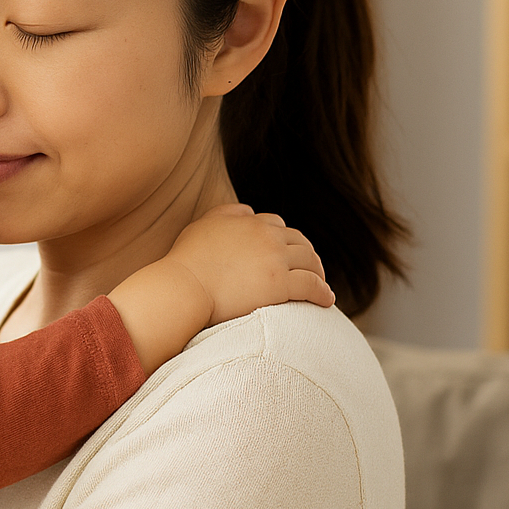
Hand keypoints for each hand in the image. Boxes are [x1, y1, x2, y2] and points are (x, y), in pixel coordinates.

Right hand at [166, 203, 333, 325]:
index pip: (278, 225)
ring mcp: (275, 260)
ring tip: (320, 285)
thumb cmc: (186, 261)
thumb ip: (226, 213)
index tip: (286, 253)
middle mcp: (267, 236)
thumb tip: (248, 209)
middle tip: (310, 270)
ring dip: (319, 272)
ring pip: (310, 262)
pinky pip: (311, 285)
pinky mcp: (280, 284)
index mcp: (250, 222)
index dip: (285, 240)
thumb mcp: (202, 225)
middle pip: (300, 242)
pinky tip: (326, 299)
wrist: (183, 287)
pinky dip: (322, 292)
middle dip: (308, 255)